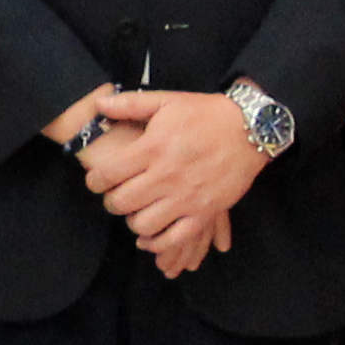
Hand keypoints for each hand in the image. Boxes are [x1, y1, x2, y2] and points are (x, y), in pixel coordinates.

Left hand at [79, 87, 265, 273]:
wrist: (249, 129)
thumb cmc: (205, 114)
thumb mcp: (167, 101)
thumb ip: (130, 104)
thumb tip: (99, 104)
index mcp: (152, 147)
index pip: (107, 174)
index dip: (95, 181)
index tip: (97, 181)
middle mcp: (166, 175)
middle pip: (121, 203)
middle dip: (111, 202)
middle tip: (115, 197)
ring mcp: (186, 197)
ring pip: (143, 224)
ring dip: (132, 222)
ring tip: (135, 212)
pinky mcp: (204, 213)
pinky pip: (173, 239)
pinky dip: (157, 243)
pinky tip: (150, 236)